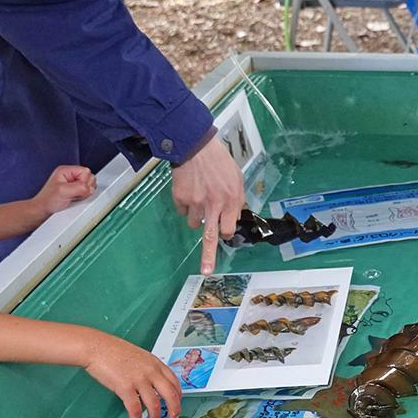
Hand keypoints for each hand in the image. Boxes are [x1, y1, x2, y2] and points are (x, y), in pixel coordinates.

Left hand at [33, 165, 95, 215]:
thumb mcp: (63, 191)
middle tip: (73, 194)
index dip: (83, 182)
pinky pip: (89, 193)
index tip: (74, 189)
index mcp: (66, 170)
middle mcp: (72, 175)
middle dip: (85, 189)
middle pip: (90, 178)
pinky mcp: (78, 191)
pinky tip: (75, 199)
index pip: (86, 172)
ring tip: (73, 197)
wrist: (45, 210)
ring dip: (85, 194)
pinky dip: (84, 197)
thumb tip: (90, 188)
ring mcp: (75, 183)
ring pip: (91, 186)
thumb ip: (79, 187)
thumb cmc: (48, 200)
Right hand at [81, 331, 181, 417]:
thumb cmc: (114, 351)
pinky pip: (135, 408)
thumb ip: (149, 369)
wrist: (97, 347)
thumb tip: (154, 384)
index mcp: (156, 364)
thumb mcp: (140, 357)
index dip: (179, 396)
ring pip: (154, 404)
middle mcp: (151, 372)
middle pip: (171, 394)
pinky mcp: (125, 387)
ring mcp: (139, 380)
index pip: (175, 382)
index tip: (178, 404)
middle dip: (174, 410)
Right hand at [171, 133, 243, 275]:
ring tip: (200, 199)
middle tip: (206, 271)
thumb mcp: (237, 178)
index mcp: (230, 200)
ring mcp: (195, 203)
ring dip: (197, 217)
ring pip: (194, 223)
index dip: (226, 231)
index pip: (228, 228)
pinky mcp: (180, 198)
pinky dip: (185, 206)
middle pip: (209, 237)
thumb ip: (237, 199)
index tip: (224, 233)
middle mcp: (213, 205)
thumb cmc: (219, 161)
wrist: (194, 146)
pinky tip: (190, 191)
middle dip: (207, 256)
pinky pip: (183, 211)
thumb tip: (235, 215)